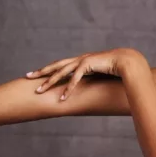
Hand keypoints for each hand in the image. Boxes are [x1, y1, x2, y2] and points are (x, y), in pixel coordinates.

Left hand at [25, 47, 140, 100]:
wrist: (127, 61)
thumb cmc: (114, 68)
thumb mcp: (98, 73)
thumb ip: (91, 77)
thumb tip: (86, 84)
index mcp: (80, 60)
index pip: (60, 65)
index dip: (48, 69)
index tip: (37, 74)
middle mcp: (79, 59)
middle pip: (56, 65)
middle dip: (41, 72)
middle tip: (27, 76)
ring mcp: (83, 60)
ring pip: (62, 72)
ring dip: (50, 82)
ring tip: (39, 91)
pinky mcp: (89, 64)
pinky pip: (76, 78)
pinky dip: (69, 88)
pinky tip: (62, 97)